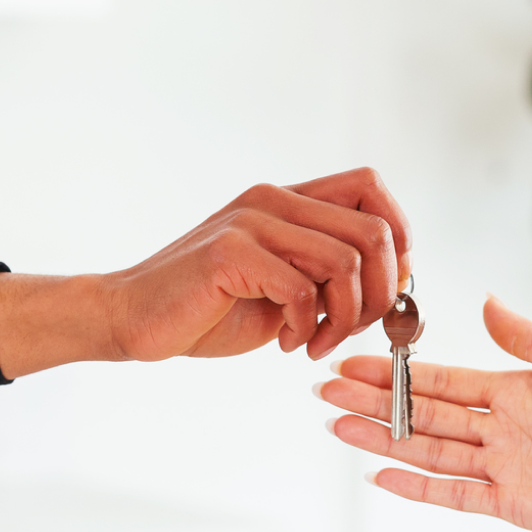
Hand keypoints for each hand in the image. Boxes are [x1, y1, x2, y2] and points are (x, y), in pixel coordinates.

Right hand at [0, 167, 412, 375]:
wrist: (133, 318)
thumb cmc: (208, 309)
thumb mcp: (284, 288)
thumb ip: (329, 276)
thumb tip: (397, 283)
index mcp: (287, 200)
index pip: (370, 189)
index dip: (397, 238)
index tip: (385, 288)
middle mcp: (272, 199)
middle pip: (373, 230)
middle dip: (382, 293)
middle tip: (351, 328)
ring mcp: (251, 221)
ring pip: (345, 261)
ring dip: (344, 317)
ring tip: (314, 341)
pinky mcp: (230, 252)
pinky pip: (301, 287)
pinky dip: (304, 325)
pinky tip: (284, 342)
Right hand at [317, 297, 531, 531]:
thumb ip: (524, 337)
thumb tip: (484, 302)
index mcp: (512, 388)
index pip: (439, 380)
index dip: (395, 373)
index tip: (351, 362)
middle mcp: (501, 428)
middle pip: (422, 416)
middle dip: (372, 403)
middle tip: (324, 391)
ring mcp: (505, 467)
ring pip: (428, 452)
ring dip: (382, 440)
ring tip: (337, 426)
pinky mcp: (516, 504)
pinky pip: (456, 495)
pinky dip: (418, 487)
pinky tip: (379, 476)